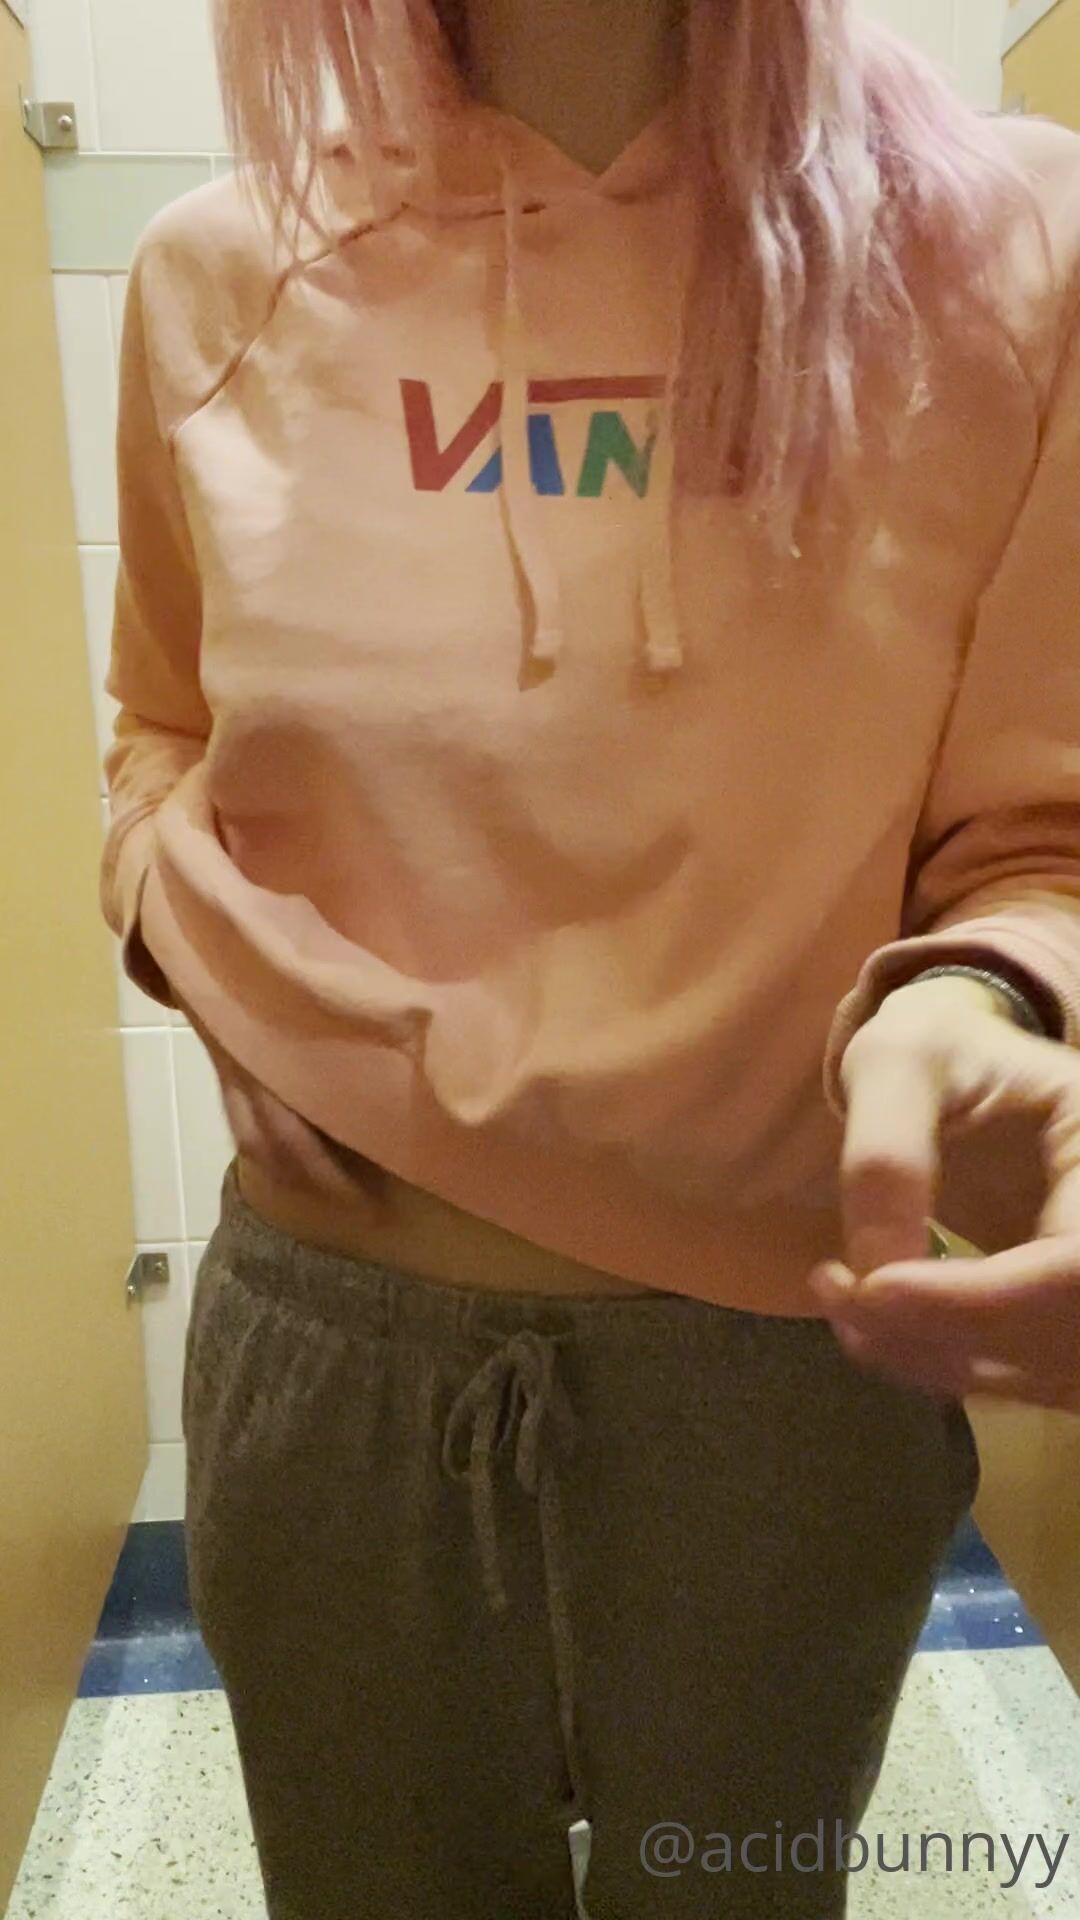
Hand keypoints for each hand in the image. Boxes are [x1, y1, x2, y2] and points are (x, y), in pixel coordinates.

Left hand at [809, 978, 1079, 1409]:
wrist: (954, 1067)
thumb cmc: (933, 1047)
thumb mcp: (899, 1061)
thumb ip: (887, 1155)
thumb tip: (877, 1274)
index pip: (1074, 1263)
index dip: (982, 1299)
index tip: (874, 1289)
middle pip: (1067, 1336)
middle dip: (947, 1337)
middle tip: (843, 1296)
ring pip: (1042, 1373)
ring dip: (935, 1362)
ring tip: (845, 1303)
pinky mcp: (1055, 1314)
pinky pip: (1014, 1372)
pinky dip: (936, 1364)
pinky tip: (871, 1322)